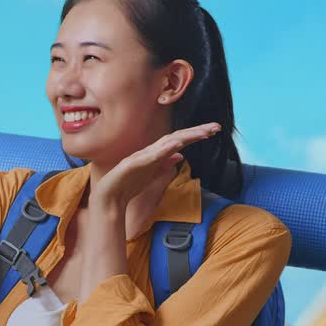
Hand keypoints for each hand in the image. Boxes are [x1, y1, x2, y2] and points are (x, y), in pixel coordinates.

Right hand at [91, 122, 221, 208]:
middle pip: (178, 137)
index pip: (180, 141)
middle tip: (217, 127)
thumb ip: (165, 164)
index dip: (196, 135)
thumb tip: (181, 154)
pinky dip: (165, 148)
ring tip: (203, 133)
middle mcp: (151, 151)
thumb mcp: (153, 174)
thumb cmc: (129, 185)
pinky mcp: (134, 164)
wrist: (109, 198)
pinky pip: (153, 155)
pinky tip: (178, 144)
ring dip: (186, 136)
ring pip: (168, 142)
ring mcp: (142, 156)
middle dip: (197, 132)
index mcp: (156, 154)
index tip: (213, 131)